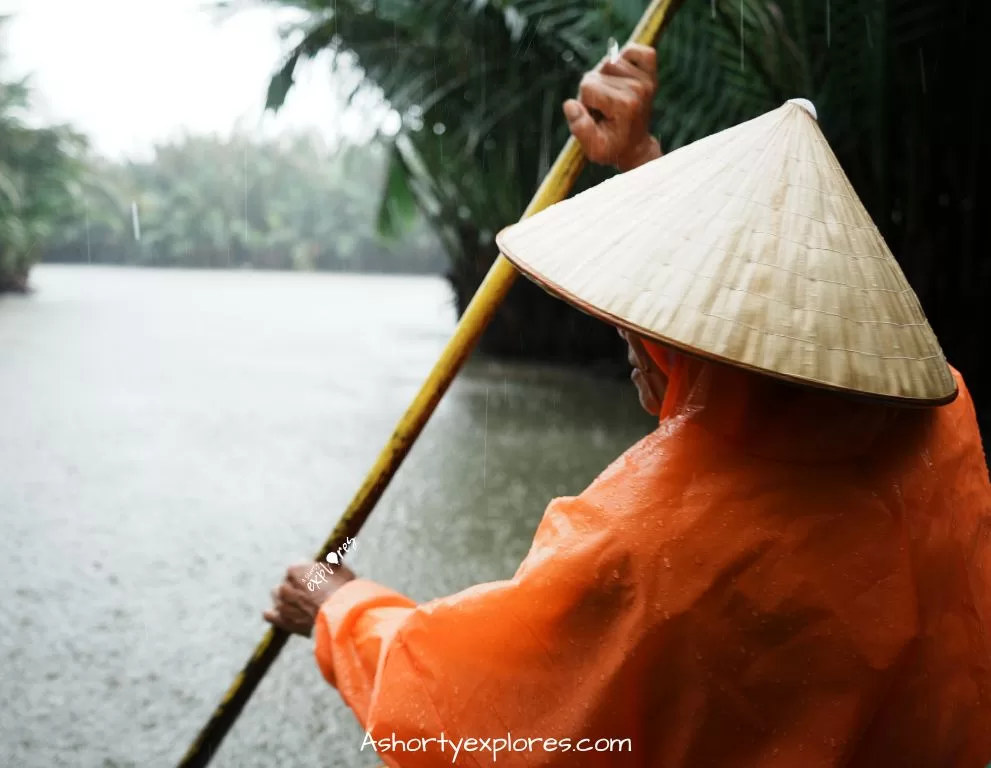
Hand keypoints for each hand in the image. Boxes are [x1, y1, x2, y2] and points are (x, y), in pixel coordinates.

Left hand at [263, 560, 355, 636]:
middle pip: (286, 583)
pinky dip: (275, 614)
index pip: (297, 569)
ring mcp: (281, 604)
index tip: (317, 580)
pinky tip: (283, 614)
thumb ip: (330, 562)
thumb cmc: (342, 591)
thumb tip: (332, 553)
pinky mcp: (282, 620)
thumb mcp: (339, 570)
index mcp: (295, 570)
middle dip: (296, 587)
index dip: (308, 574)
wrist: (340, 617)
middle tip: (312, 594)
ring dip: (287, 600)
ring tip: (301, 606)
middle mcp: (284, 585)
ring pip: (278, 598)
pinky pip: (269, 615)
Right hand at [564, 43, 661, 170]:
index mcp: (624, 105)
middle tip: (601, 109)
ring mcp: (646, 80)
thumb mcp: (593, 148)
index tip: (593, 116)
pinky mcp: (651, 73)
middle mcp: (637, 89)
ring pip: (609, 61)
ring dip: (604, 76)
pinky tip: (621, 74)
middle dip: (592, 90)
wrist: (634, 148)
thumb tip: (570, 104)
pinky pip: (636, 50)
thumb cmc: (611, 148)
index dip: (584, 101)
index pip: (588, 86)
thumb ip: (580, 128)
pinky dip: (626, 56)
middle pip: (597, 73)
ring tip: (609, 96)